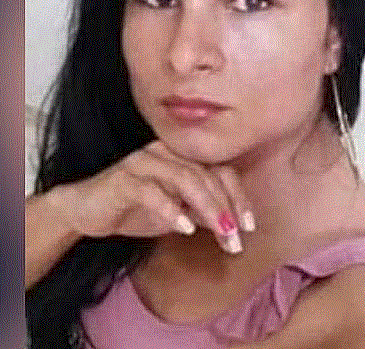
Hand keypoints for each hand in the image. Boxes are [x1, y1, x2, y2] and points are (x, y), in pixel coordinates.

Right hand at [47, 140, 254, 253]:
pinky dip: (171, 209)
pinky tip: (185, 229)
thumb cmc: (136, 208)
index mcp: (182, 157)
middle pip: (207, 175)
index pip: (220, 170)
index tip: (249, 226)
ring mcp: (145, 162)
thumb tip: (233, 227)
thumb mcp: (177, 213)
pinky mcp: (124, 178)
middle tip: (236, 238)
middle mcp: (167, 153)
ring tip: (221, 234)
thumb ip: (202, 213)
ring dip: (207, 208)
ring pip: (185, 179)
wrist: (88, 210)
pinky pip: (152, 191)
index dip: (238, 196)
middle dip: (226, 208)